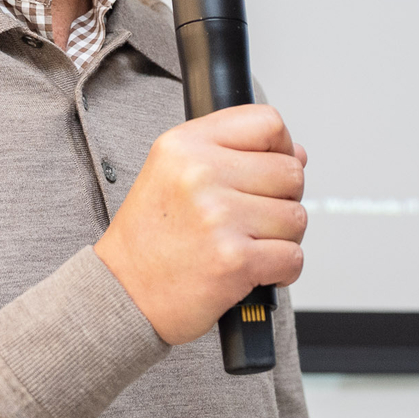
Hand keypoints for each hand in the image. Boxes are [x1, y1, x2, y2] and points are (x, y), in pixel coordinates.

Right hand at [94, 105, 308, 344]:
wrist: (121, 296)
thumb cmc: (151, 239)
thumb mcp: (172, 173)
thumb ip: (232, 154)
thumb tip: (297, 154)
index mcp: (185, 144)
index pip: (267, 122)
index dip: (280, 148)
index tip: (269, 171)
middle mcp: (200, 174)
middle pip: (290, 172)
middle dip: (283, 200)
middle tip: (251, 220)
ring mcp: (219, 217)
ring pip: (296, 217)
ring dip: (281, 238)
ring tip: (246, 245)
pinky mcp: (235, 259)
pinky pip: (293, 257)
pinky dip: (282, 270)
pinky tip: (252, 270)